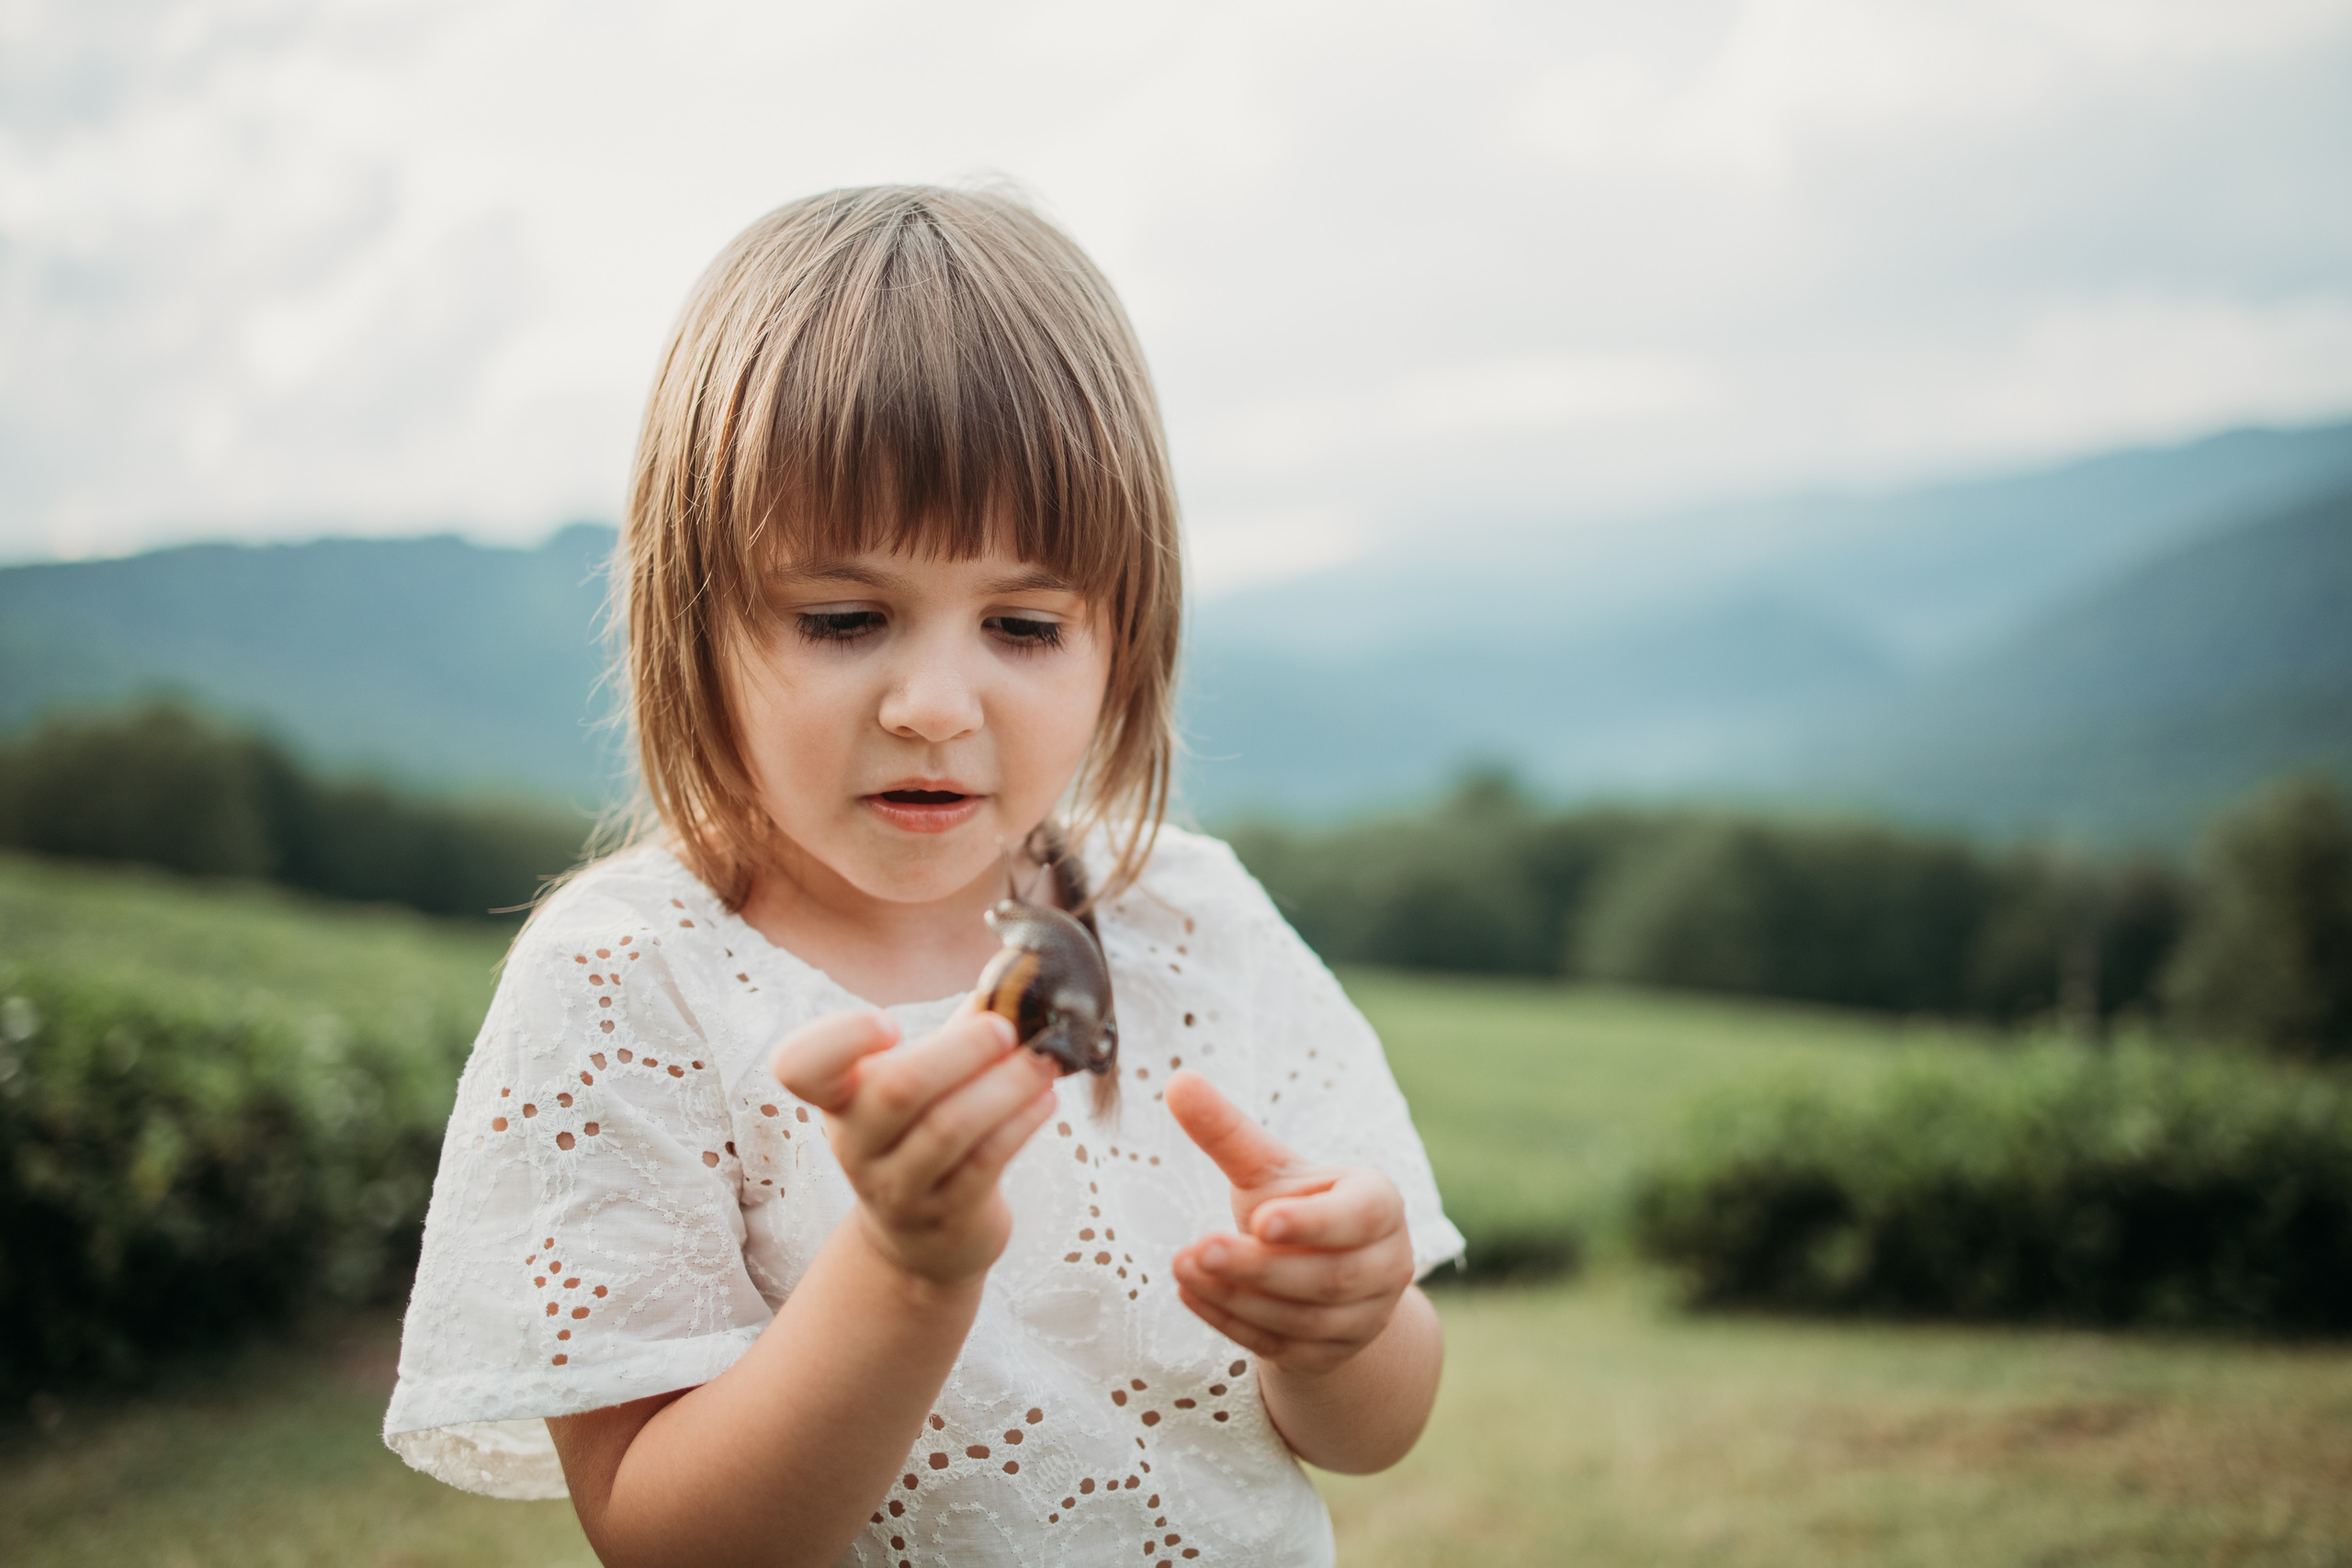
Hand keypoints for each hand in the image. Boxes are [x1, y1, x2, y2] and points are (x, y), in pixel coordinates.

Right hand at [771, 1000, 1059, 1288]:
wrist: (921, 1240)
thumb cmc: (924, 1133)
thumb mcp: (923, 1082)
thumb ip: (960, 1029)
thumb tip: (1014, 970)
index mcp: (839, 1097)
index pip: (800, 1066)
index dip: (839, 1039)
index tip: (888, 1023)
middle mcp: (856, 1143)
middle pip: (898, 1089)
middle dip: (961, 1051)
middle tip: (1005, 1029)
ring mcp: (897, 1187)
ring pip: (949, 1129)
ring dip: (1005, 1086)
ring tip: (1043, 1061)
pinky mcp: (945, 1216)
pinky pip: (984, 1163)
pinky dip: (1019, 1124)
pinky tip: (1045, 1099)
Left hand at [1164, 1070, 1414, 1375]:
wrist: (1321, 1275)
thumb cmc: (1296, 1206)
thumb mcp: (1267, 1168)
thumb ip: (1228, 1130)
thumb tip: (1177, 1080)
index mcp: (1380, 1205)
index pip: (1361, 1217)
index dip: (1314, 1222)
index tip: (1261, 1219)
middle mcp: (1386, 1264)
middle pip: (1327, 1277)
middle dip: (1259, 1266)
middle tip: (1200, 1247)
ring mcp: (1364, 1318)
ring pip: (1304, 1318)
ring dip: (1238, 1296)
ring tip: (1183, 1266)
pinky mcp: (1330, 1356)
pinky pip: (1282, 1347)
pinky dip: (1232, 1323)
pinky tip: (1191, 1294)